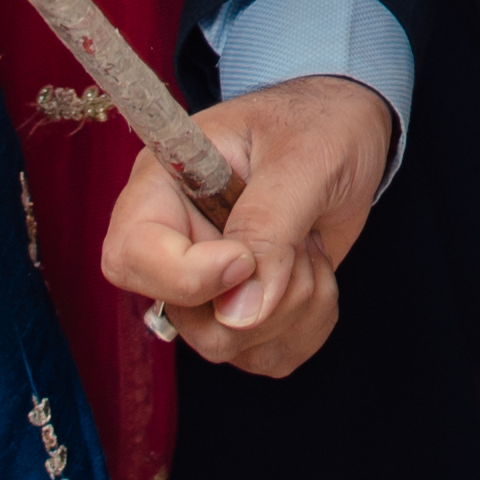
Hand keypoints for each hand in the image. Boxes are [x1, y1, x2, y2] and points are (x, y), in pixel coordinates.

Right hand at [97, 74, 389, 376]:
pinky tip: (317, 271)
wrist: (350, 133)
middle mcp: (177, 242)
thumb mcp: (303, 159)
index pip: (130, 257)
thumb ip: (270, 227)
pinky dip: (309, 324)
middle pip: (185, 318)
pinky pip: (268, 355)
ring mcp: (210, 284)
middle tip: (299, 243)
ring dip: (293, 306)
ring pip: (230, 344)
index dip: (188, 276)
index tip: (246, 259)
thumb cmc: (319, 124)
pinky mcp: (247, 312)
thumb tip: (241, 310)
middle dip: (260, 297)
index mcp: (165, 186)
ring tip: (310, 247)